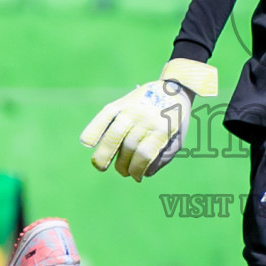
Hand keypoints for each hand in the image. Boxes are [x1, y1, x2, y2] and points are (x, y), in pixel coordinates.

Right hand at [80, 59, 217, 180]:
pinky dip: (93, 130)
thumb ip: (162, 159)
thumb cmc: (175, 121)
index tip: (135, 177)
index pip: (144, 155)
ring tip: (101, 166)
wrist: (174, 88)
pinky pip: (104, 116)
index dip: (136, 170)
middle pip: (128, 147)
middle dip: (122, 166)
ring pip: (114, 134)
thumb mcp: (177, 140)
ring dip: (104, 154)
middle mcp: (147, 118)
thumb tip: (143, 175)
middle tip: (122, 172)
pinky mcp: (121, 103)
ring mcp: (132, 109)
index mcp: (163, 128)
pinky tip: (88, 143)